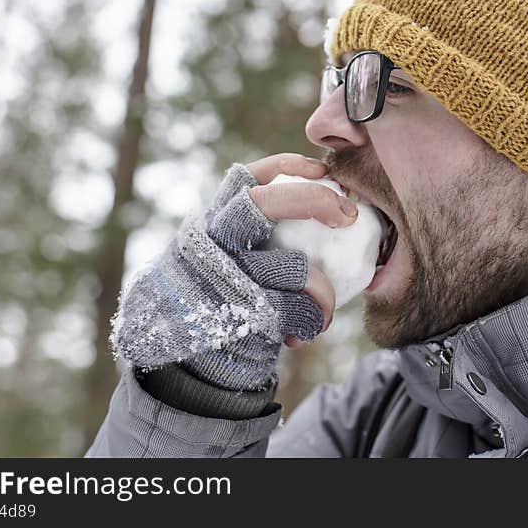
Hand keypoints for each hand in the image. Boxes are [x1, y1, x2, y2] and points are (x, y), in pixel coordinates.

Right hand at [110, 152, 356, 392]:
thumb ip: (256, 238)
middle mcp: (213, 242)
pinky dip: (313, 320)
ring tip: (326, 308)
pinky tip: (309, 330)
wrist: (179, 360)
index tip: (323, 170)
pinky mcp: (240, 314)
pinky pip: (297, 310)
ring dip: (324, 291)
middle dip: (313, 199)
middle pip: (262, 203)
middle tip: (347, 215)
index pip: (246, 178)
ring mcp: (224, 277)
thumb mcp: (224, 259)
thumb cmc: (219, 301)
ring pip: (295, 267)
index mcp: (214, 222)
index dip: (287, 166)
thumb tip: (326, 215)